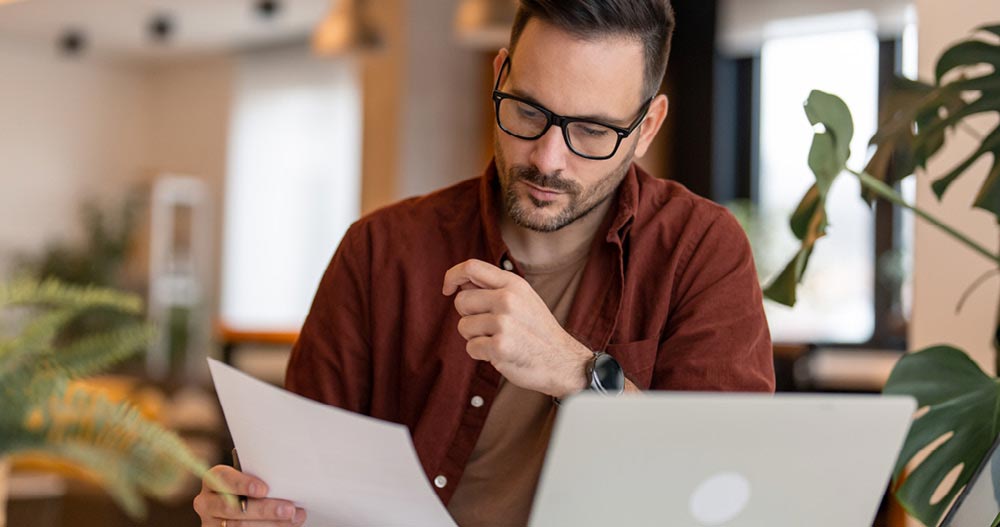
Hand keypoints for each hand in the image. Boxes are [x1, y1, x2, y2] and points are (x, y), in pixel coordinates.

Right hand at [193, 465, 306, 525]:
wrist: (244, 508)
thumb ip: (262, 480)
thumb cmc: (250, 490)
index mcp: (214, 480)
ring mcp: (211, 523)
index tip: (264, 489)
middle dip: (264, 510)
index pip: (223, 478)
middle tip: (288, 509)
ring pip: (239, 526)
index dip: (242, 483)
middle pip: (232, 508)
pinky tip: (284, 526)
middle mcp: (207, 503)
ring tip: (293, 518)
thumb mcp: (252, 481)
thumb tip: (290, 484)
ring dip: (270, 524)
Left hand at [442, 259, 591, 397]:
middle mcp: (507, 299)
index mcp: (513, 284)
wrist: (562, 360)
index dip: (452, 276)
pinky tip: (500, 353)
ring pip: (463, 326)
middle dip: (468, 316)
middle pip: (461, 301)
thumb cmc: (537, 330)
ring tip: (498, 339)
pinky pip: (471, 348)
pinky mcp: (500, 347)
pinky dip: (481, 354)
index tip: (448, 290)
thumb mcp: (522, 298)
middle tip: (489, 326)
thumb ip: (494, 288)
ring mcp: (504, 323)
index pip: (470, 267)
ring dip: (475, 337)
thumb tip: (460, 282)